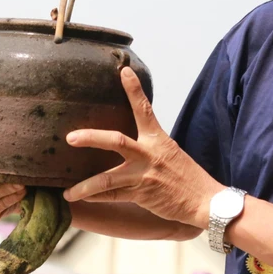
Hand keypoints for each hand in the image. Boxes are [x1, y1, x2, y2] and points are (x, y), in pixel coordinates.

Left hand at [62, 67, 223, 228]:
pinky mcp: (142, 194)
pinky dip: (96, 198)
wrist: (205, 201)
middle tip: (70, 138)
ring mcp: (144, 175)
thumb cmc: (188, 178)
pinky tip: (82, 201)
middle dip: (91, 138)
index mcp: (159, 140)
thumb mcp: (171, 154)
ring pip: (108, 178)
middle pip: (116, 141)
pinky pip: (113, 196)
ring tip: (67, 192)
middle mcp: (149, 154)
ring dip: (85, 186)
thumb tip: (130, 144)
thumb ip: (150, 147)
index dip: (134, 90)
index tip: (123, 72)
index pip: (144, 109)